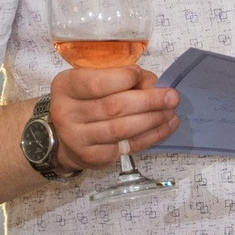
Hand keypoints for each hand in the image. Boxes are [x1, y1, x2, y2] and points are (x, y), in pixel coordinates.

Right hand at [48, 65, 180, 171]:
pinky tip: (166, 126)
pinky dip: (151, 136)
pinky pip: (127, 147)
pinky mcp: (93, 157)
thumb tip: (153, 84)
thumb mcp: (92, 79)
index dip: (125, 79)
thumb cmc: (85, 100)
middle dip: (148, 101)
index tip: (144, 77)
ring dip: (153, 120)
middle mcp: (66, 113)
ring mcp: (77, 139)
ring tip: (171, 111)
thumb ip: (120, 76)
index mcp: (65, 87)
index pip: (96, 83)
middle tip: (172, 97)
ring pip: (122, 130)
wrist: (63, 136)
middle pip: (113, 107)